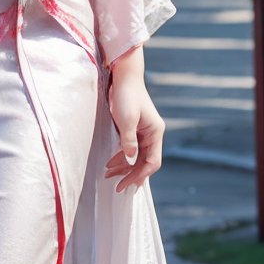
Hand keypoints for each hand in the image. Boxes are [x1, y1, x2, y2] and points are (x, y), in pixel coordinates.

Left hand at [103, 47, 164, 193]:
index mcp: (155, 133)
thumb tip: (130, 160)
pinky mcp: (135, 130)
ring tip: (109, 175)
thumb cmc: (127, 95)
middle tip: (116, 186)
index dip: (140, 175)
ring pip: (136, 157)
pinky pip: (130, 149)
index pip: (152, 162)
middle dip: (130, 174)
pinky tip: (111, 164)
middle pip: (144, 162)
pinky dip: (121, 157)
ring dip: (124, 167)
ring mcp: (144, 133)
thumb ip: (128, 140)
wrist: (124, 77)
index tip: (126, 185)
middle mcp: (152, 135)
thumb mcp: (126, 119)